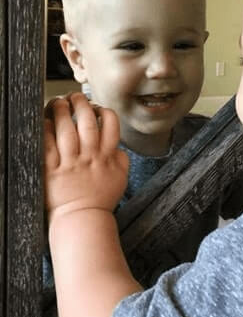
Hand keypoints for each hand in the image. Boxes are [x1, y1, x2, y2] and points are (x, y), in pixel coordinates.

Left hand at [45, 92, 128, 221]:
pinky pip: (47, 146)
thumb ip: (122, 158)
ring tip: (58, 102)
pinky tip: (45, 120)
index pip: (110, 124)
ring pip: (66, 130)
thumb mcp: (121, 177)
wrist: (83, 220)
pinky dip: (46, 131)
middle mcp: (89, 157)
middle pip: (86, 122)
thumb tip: (118, 144)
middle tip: (74, 96)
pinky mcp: (52, 171)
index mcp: (107, 156)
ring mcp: (70, 164)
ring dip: (62, 111)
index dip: (103, 110)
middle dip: (81, 104)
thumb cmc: (102, 199)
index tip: (96, 108)